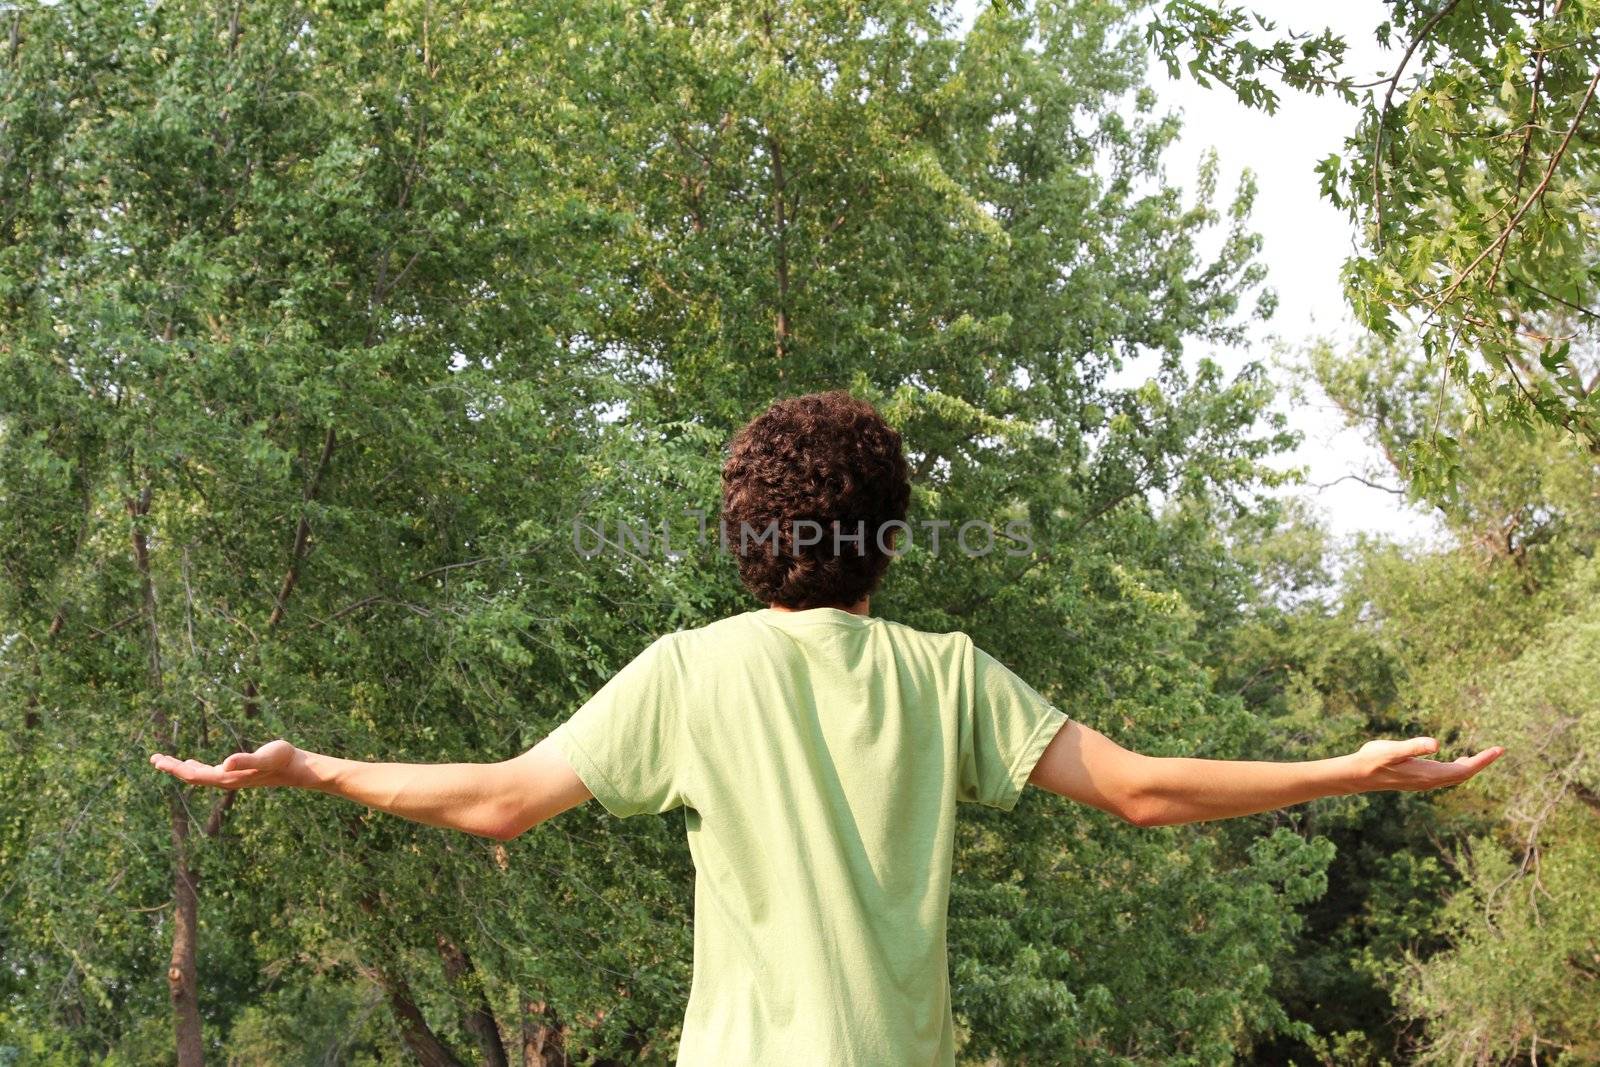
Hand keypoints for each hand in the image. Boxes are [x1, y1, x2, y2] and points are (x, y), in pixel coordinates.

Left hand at [149, 739, 304, 789]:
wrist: (296, 768)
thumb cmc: (282, 759)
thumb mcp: (264, 757)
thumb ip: (245, 760)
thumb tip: (225, 763)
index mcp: (228, 777)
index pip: (194, 775)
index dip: (175, 768)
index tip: (158, 760)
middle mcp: (226, 780)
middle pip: (193, 776)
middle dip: (173, 768)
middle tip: (154, 758)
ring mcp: (231, 777)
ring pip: (199, 775)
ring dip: (182, 768)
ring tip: (166, 761)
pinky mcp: (236, 773)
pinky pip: (209, 772)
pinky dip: (196, 767)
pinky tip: (192, 763)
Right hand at [1347, 736, 1504, 792]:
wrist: (1358, 776)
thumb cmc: (1373, 760)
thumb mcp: (1393, 749)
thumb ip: (1414, 746)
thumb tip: (1436, 744)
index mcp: (1428, 774)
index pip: (1464, 770)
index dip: (1482, 760)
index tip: (1498, 750)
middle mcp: (1429, 781)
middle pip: (1463, 775)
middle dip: (1481, 763)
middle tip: (1498, 750)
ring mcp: (1424, 782)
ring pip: (1455, 777)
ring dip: (1470, 767)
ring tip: (1483, 756)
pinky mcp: (1418, 780)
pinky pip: (1446, 776)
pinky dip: (1458, 769)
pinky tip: (1457, 761)